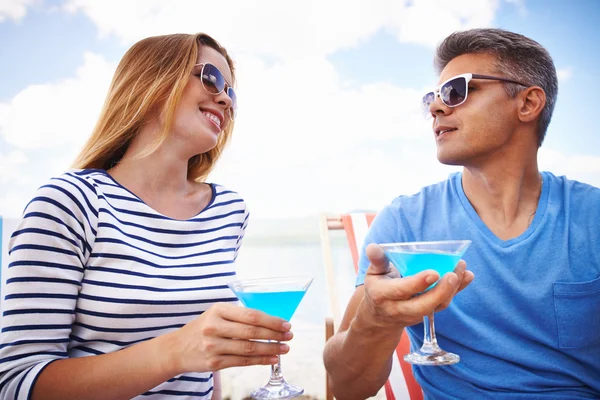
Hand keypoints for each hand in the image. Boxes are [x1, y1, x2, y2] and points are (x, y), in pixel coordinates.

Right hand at [168, 302, 292, 372]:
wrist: (177, 348)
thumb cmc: (203, 328)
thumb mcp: (216, 314)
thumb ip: (239, 316)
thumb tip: (270, 321)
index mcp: (218, 310)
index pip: (250, 315)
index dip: (271, 320)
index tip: (285, 324)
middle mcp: (214, 327)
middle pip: (252, 331)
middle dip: (274, 334)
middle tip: (289, 336)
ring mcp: (213, 346)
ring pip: (249, 348)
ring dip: (270, 349)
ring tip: (284, 348)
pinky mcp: (214, 363)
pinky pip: (242, 362)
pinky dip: (260, 360)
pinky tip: (272, 358)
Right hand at [360, 243, 473, 328]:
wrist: (379, 318)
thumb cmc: (378, 288)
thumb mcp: (373, 274)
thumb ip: (377, 260)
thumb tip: (373, 247)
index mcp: (383, 295)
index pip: (402, 291)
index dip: (418, 283)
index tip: (434, 272)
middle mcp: (399, 309)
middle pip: (423, 306)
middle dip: (440, 292)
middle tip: (453, 274)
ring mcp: (415, 315)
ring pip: (436, 306)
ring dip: (452, 290)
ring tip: (462, 269)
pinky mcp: (427, 314)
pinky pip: (444, 304)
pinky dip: (457, 290)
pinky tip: (467, 276)